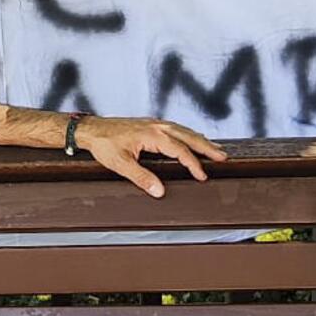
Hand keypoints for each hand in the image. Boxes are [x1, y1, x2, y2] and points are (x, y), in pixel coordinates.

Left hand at [74, 117, 225, 196]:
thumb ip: (141, 178)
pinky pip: (176, 129)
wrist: (92, 129)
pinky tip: (192, 139)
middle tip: (223, 157)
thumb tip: (159, 191)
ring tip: (215, 149)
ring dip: (200, 139)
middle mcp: (157, 126)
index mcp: (152, 134)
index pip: (180, 150)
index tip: (202, 176)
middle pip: (188, 136)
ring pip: (184, 130)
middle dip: (207, 147)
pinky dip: (188, 135)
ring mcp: (155, 123)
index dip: (193, 163)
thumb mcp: (121, 164)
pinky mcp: (151, 124)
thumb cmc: (104, 145)